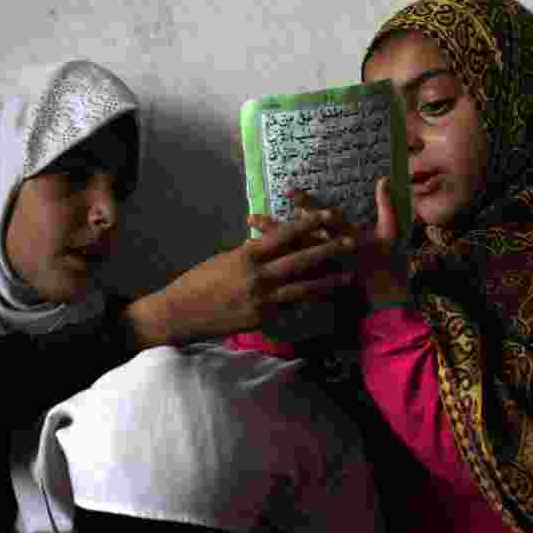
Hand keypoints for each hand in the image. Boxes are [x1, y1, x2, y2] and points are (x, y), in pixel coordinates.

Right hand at [125, 210, 355, 346]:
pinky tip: (326, 303)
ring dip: (328, 281)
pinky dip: (307, 304)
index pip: (284, 234)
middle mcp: (257, 276)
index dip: (307, 223)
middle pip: (300, 260)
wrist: (182, 312)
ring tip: (349, 276)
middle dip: (328, 250)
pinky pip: (289, 309)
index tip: (327, 213)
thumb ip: (251, 253)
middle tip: (351, 241)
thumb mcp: (225, 259)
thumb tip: (269, 244)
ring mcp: (261, 299)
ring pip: (302, 288)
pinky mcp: (261, 319)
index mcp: (247, 255)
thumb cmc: (200, 281)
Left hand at [251, 179, 408, 306]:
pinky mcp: (315, 288)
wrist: (387, 302)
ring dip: (268, 248)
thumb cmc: (388, 265)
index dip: (306, 204)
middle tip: (251, 217)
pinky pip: (291, 282)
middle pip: (295, 239)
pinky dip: (273, 274)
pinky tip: (257, 269)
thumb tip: (383, 178)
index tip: (288, 191)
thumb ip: (386, 206)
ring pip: (288, 259)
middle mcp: (328, 255)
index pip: (322, 219)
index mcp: (346, 238)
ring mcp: (320, 273)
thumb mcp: (391, 233)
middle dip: (273, 227)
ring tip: (245, 240)